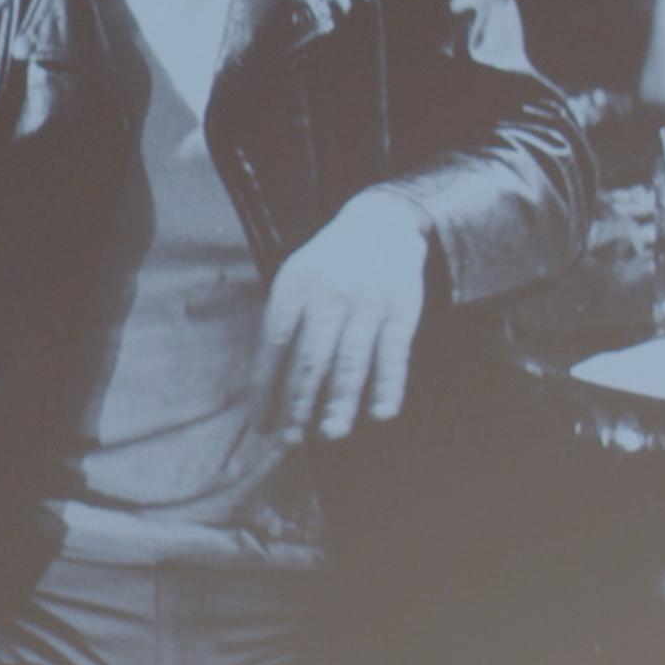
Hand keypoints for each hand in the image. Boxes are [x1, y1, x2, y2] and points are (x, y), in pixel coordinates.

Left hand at [257, 190, 435, 440]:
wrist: (381, 223)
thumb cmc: (328, 265)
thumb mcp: (295, 280)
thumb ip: (281, 325)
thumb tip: (263, 386)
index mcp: (295, 287)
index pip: (275, 346)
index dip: (267, 388)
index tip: (262, 424)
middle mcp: (330, 294)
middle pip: (311, 358)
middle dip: (298, 403)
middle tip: (289, 441)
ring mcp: (368, 301)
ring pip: (351, 360)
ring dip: (340, 402)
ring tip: (329, 435)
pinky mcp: (402, 308)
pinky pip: (394, 353)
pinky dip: (388, 385)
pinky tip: (380, 414)